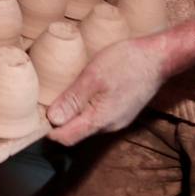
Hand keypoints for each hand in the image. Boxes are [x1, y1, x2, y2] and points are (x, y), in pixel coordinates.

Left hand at [46, 37, 168, 145]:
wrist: (159, 57)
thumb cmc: (126, 62)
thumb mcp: (93, 76)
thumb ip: (73, 99)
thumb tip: (52, 120)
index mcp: (99, 120)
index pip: (66, 138)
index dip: (48, 131)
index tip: (35, 117)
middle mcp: (109, 126)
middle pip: (75, 132)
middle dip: (58, 121)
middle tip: (44, 100)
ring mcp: (118, 120)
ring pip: (87, 123)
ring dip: (73, 113)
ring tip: (62, 93)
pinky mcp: (123, 111)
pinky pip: (98, 115)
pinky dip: (86, 107)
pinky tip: (84, 91)